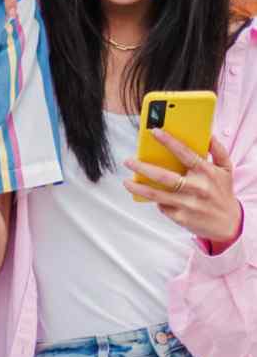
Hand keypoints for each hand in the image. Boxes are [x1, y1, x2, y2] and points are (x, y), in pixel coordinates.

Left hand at [124, 134, 242, 243]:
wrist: (229, 224)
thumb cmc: (223, 192)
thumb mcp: (226, 170)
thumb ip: (218, 151)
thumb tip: (208, 135)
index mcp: (207, 173)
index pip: (186, 154)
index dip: (170, 142)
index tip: (154, 132)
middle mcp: (197, 188)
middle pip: (164, 177)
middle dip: (143, 168)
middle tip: (128, 161)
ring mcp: (188, 204)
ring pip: (157, 195)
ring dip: (138, 187)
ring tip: (127, 181)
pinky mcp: (181, 217)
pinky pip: (162, 206)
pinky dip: (155, 200)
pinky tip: (151, 195)